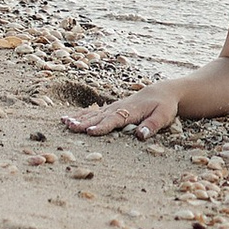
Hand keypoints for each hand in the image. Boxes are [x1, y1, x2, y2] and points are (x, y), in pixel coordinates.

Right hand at [62, 78, 185, 139]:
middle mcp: (119, 108)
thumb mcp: (163, 116)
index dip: (102, 126)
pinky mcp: (110, 109)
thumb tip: (140, 136)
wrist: (161, 92)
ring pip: (93, 114)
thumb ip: (152, 126)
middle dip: (83, 122)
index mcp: (131, 111)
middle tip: (69, 126)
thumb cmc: (163, 106)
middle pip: (99, 116)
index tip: (89, 132)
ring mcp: (113, 107)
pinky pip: (93, 112)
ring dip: (79, 118)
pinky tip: (69, 118)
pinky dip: (81, 115)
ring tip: (64, 122)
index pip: (114, 120)